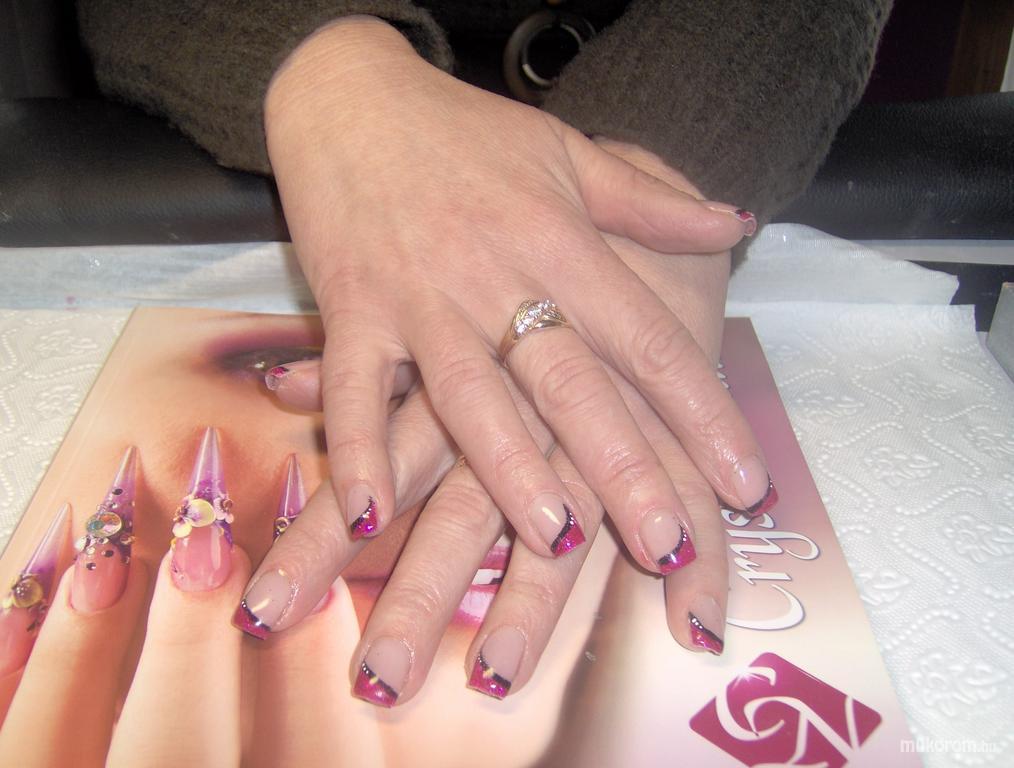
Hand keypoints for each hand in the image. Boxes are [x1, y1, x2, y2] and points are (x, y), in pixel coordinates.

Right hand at [254, 141, 758, 701]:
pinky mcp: (350, 311)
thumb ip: (652, 203)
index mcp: (559, 238)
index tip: (746, 480)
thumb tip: (738, 223)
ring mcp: (418, 296)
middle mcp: (494, 274)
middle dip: (623, 467)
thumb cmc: (465, 132)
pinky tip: (375, 514)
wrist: (348, 97)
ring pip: (471, 392)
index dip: (703, 409)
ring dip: (511, 468)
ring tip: (557, 537)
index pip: (646, 335)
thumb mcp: (569, 153)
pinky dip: (359, 449)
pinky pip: (354, 389)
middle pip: (570, 381)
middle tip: (670, 546)